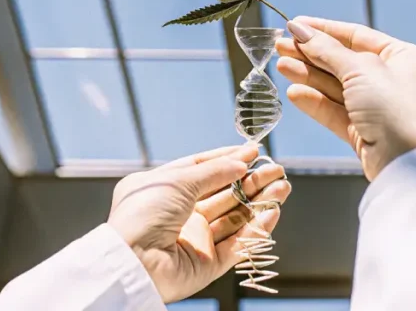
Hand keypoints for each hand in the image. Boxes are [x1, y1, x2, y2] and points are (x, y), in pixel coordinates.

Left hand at [107, 145, 289, 302]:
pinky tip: (273, 211)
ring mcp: (195, 240)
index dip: (228, 159)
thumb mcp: (177, 180)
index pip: (202, 170)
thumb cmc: (144, 213)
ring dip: (260, 202)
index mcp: (165, 191)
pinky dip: (256, 228)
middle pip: (224, 194)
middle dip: (251, 180)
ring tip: (283, 186)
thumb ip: (213, 171)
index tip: (252, 151)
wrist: (132, 260)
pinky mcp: (207, 264)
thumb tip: (240, 163)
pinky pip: (237, 244)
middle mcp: (180, 215)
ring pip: (235, 217)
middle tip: (276, 169)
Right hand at [275, 17, 415, 179]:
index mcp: (405, 57)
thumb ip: (327, 50)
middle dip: (312, 54)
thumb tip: (300, 30)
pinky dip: (316, 102)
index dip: (325, 30)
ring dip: (309, 76)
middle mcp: (395, 81)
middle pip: (345, 61)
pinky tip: (294, 92)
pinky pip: (337, 112)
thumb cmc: (395, 108)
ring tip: (281, 66)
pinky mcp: (367, 133)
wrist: (407, 164)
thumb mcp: (360, 70)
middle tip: (281, 46)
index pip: (358, 36)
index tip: (295, 24)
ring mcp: (380, 108)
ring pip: (338, 88)